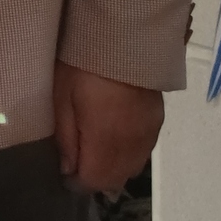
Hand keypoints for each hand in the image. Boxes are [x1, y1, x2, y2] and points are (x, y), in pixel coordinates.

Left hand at [52, 62, 164, 194]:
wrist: (126, 38)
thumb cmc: (84, 67)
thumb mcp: (63, 98)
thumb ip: (66, 138)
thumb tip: (68, 170)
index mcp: (106, 142)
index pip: (94, 181)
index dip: (77, 183)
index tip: (65, 174)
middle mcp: (132, 145)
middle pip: (115, 180)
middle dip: (95, 178)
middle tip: (77, 163)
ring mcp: (148, 134)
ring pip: (131, 168)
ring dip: (113, 168)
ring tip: (95, 152)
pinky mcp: (157, 121)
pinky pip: (142, 152)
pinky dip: (128, 155)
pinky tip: (115, 140)